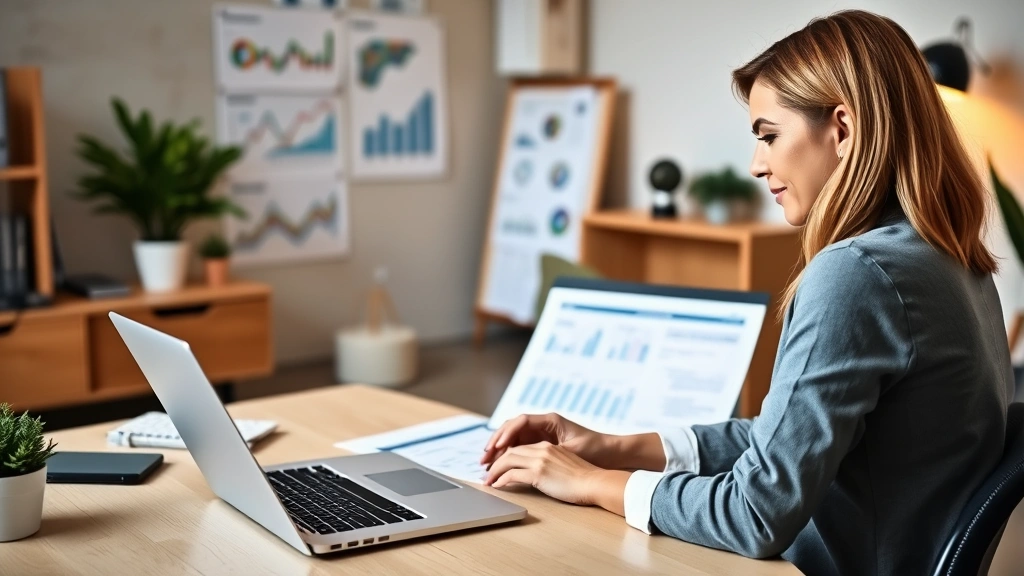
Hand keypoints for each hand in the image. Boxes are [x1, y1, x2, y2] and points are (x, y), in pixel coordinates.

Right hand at [480, 413, 610, 468]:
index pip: (521, 422)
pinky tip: (501, 466)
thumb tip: (526, 458)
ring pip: (514, 440)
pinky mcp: (543, 445)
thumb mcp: (572, 451)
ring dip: (499, 450)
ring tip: (487, 464)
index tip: (497, 446)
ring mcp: (542, 435)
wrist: (611, 454)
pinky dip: (509, 456)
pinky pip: (520, 448)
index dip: (506, 433)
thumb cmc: (595, 449)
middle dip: (496, 442)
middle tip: (484, 457)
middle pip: (512, 430)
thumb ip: (548, 453)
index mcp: (550, 420)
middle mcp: (543, 425)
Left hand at [484, 441, 630, 513]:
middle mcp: (542, 449)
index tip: (497, 463)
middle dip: (495, 460)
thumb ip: (549, 465)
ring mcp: (540, 459)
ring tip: (487, 480)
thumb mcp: (564, 465)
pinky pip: (512, 474)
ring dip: (494, 470)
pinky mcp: (539, 472)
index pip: (520, 446)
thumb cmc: (585, 479)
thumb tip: (537, 475)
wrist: (595, 483)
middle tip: (485, 471)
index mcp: (548, 446)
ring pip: (508, 460)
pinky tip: (497, 485)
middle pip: (510, 450)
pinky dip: (501, 479)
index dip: (506, 454)